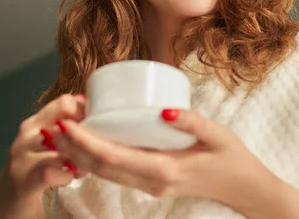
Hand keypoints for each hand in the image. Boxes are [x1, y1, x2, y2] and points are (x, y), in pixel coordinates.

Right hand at [0, 94, 86, 218]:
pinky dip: (66, 176)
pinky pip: (52, 172)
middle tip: (93, 149)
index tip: (93, 126)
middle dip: (85, 139)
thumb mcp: (51, 141)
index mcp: (36, 122)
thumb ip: (68, 125)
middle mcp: (27, 136)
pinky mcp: (23, 181)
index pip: (65, 103)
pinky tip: (69, 177)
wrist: (11, 200)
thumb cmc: (37, 167)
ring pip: (62, 150)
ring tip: (83, 165)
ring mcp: (22, 159)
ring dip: (79, 159)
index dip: (85, 113)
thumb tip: (87, 104)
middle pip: (65, 126)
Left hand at [52, 106, 279, 210]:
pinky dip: (96, 159)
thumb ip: (192, 122)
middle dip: (73, 147)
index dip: (86, 141)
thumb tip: (163, 110)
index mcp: (165, 170)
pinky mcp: (151, 183)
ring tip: (64, 131)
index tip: (67, 122)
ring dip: (80, 154)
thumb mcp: (218, 135)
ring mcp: (150, 186)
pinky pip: (116, 173)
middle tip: (55, 122)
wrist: (243, 188)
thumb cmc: (232, 158)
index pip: (114, 157)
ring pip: (105, 173)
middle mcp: (151, 182)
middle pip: (101, 168)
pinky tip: (88, 143)